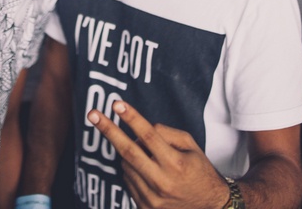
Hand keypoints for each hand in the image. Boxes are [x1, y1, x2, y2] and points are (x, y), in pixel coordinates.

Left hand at [88, 100, 229, 208]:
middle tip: (92, 114)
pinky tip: (146, 169)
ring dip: (128, 153)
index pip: (149, 136)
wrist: (209, 207)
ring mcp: (152, 198)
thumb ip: (167, 133)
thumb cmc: (200, 171)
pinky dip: (131, 169)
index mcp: (176, 163)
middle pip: (128, 151)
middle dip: (108, 130)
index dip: (131, 118)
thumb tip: (140, 129)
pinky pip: (128, 180)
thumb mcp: (191, 146)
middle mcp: (162, 181)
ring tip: (146, 154)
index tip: (116, 104)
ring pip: (126, 165)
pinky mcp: (145, 208)